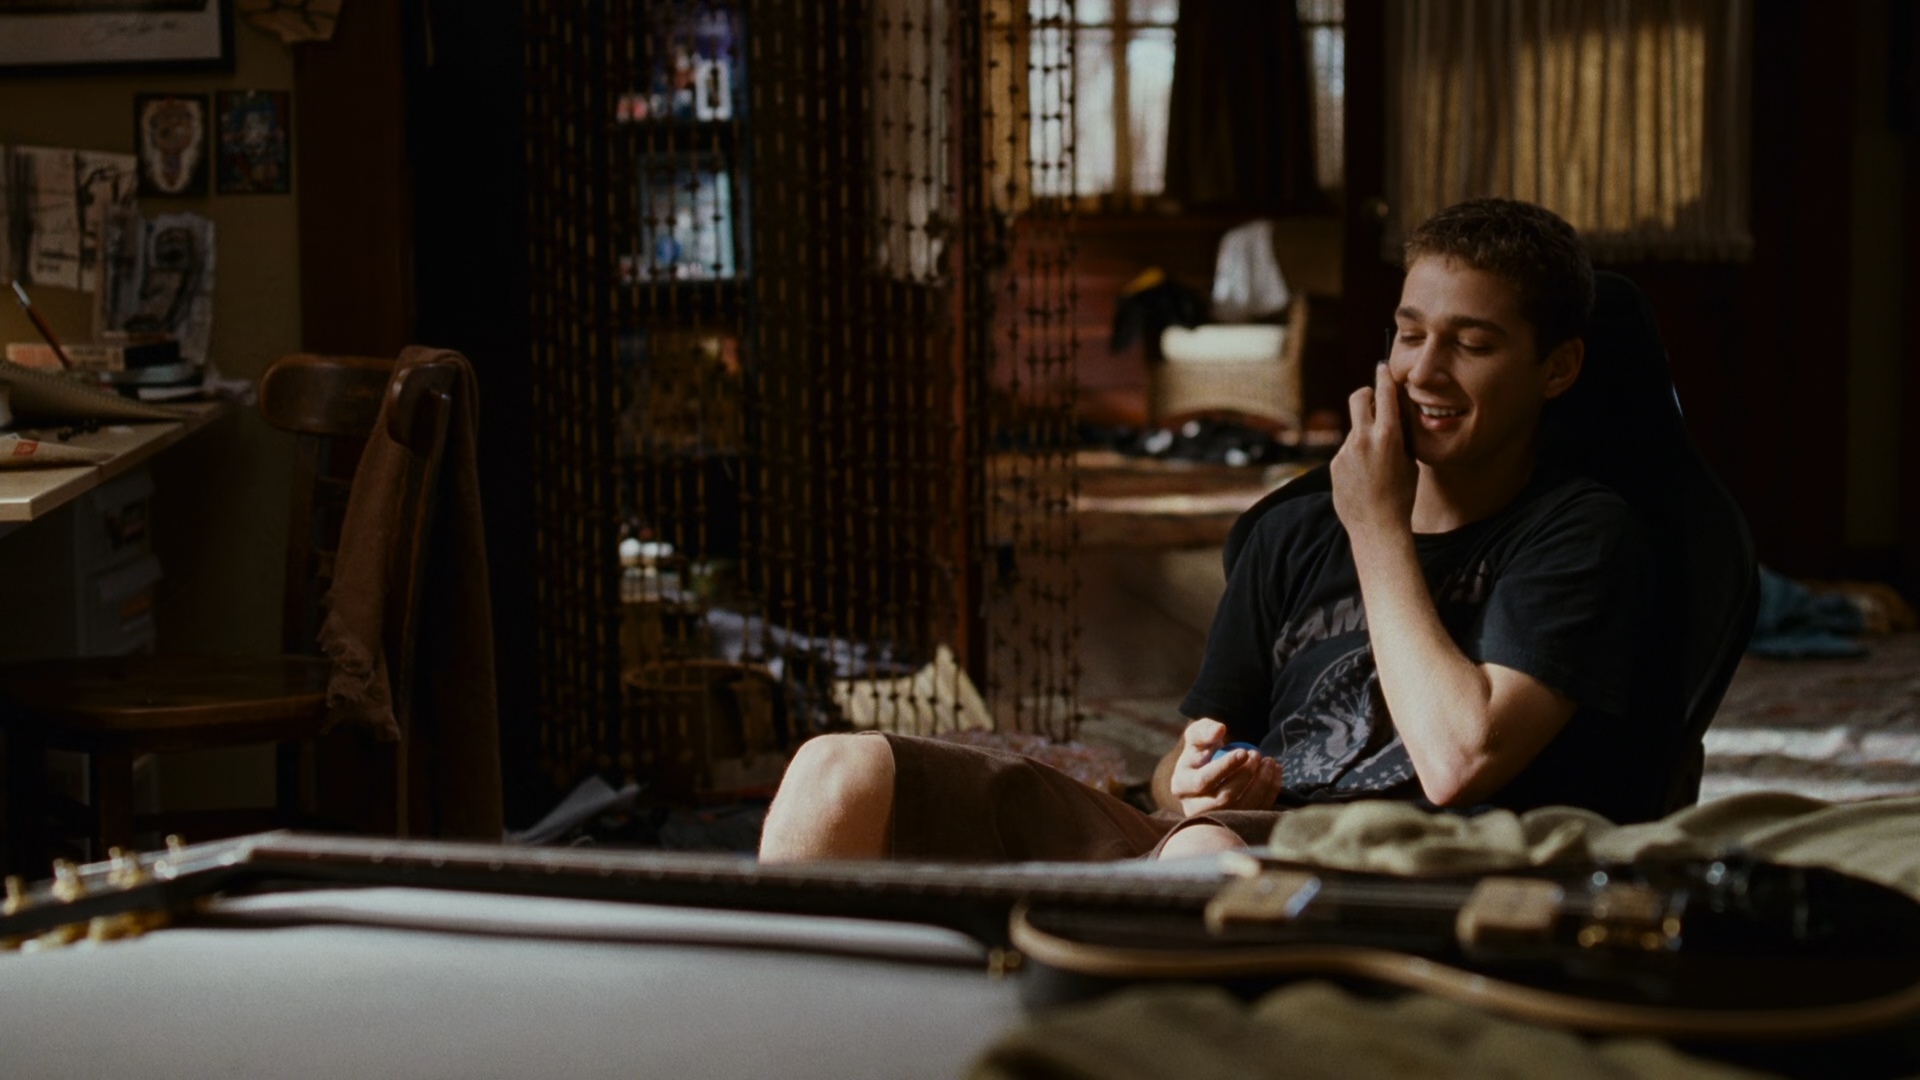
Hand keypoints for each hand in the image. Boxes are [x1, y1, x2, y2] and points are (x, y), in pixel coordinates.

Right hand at [1167, 719, 1282, 816]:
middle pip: (1223, 799)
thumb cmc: (1202, 751)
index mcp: (1181, 786)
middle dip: (1245, 775)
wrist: (1210, 769)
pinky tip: (1275, 772)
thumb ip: (1204, 730)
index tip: (1244, 752)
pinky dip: (1270, 792)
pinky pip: (1256, 811)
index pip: (1203, 781)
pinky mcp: (1235, 823)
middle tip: (1257, 754)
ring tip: (1269, 762)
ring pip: (1242, 807)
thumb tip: (1219, 730)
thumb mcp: (1197, 736)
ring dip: (1261, 784)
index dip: (1225, 767)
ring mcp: (1216, 819)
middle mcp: (1194, 808)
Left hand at [1330, 361, 1417, 535]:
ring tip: (1376, 464)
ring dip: (1364, 435)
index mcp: (1388, 435)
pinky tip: (1364, 477)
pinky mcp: (1334, 464)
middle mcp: (1363, 438)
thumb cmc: (1401, 496)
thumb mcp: (1410, 461)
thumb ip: (1400, 435)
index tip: (1381, 368)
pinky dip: (1355, 457)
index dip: (1383, 377)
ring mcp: (1345, 451)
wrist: (1377, 527)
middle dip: (1366, 394)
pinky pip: (1347, 452)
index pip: (1384, 393)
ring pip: (1354, 430)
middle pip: (1358, 398)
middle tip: (1373, 399)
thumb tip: (1394, 415)